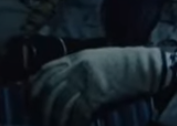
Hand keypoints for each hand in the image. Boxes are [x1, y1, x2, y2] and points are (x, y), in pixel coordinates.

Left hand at [27, 46, 171, 125]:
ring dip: (55, 119)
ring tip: (55, 125)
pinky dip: (73, 122)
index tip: (30, 102)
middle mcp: (78, 67)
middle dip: (41, 108)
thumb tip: (60, 86)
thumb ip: (78, 69)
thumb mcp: (96, 59)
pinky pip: (78, 111)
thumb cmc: (124, 65)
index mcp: (76, 58)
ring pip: (60, 102)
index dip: (34, 88)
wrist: (147, 67)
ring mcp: (87, 79)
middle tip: (39, 120)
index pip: (45, 72)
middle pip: (49, 89)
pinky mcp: (98, 92)